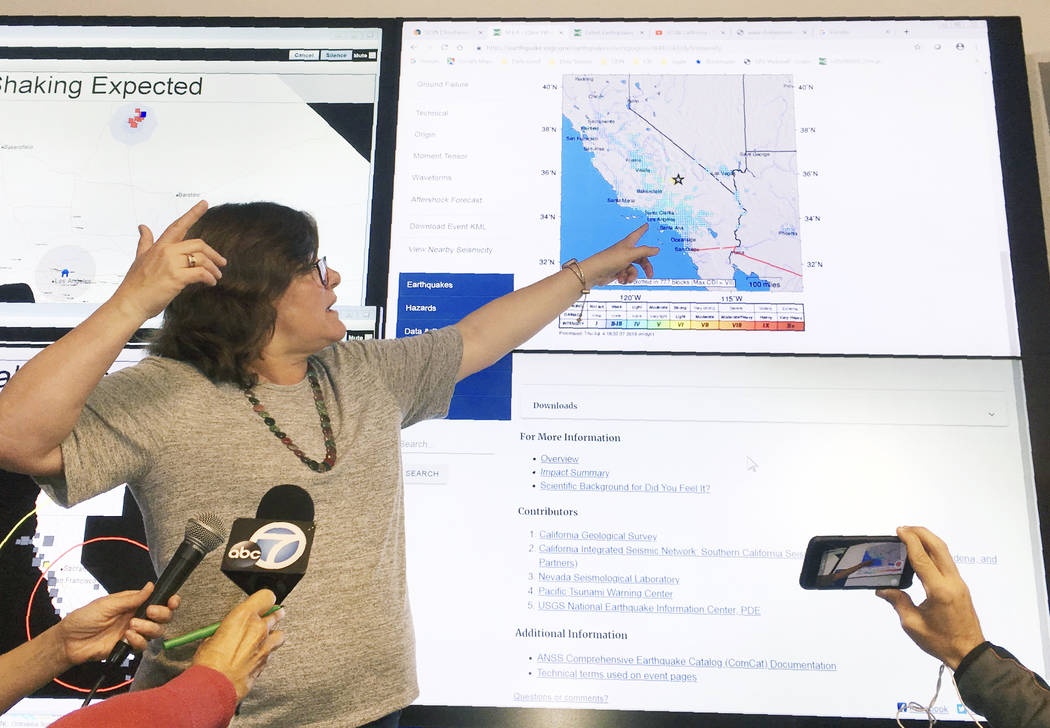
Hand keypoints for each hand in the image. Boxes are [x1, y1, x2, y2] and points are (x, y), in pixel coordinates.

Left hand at [56, 582, 179, 667]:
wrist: (69, 642)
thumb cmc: (83, 619)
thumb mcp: (107, 604)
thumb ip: (131, 598)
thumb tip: (151, 586)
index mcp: (132, 603)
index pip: (157, 600)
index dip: (169, 600)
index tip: (172, 600)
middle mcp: (136, 616)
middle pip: (163, 616)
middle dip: (162, 613)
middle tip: (150, 612)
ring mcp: (134, 632)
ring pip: (156, 631)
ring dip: (148, 628)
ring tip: (131, 626)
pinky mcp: (128, 647)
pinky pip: (144, 645)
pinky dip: (138, 641)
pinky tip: (127, 637)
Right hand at [110, 200, 227, 321]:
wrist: (129, 303)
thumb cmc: (135, 285)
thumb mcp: (139, 258)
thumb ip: (145, 242)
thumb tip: (142, 226)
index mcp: (159, 246)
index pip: (178, 225)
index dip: (193, 213)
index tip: (205, 203)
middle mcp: (166, 251)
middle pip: (198, 244)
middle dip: (213, 253)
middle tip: (222, 263)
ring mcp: (171, 264)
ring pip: (201, 258)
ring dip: (214, 268)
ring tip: (216, 276)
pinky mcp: (176, 278)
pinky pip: (200, 273)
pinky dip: (209, 277)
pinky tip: (211, 282)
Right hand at [192, 589, 285, 700]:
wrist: (214, 687)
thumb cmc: (209, 663)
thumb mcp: (211, 637)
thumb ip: (228, 628)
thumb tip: (230, 629)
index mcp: (243, 616)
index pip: (267, 596)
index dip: (264, 600)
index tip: (262, 603)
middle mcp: (258, 628)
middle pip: (276, 613)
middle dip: (271, 615)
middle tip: (264, 618)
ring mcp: (265, 645)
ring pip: (279, 633)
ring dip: (273, 634)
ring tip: (263, 637)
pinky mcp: (267, 660)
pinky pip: (273, 650)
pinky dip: (267, 651)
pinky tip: (257, 654)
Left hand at [580, 223, 658, 286]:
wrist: (596, 272)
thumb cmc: (611, 259)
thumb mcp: (631, 254)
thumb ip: (645, 251)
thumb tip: (657, 249)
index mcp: (628, 243)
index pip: (637, 234)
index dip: (642, 229)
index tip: (646, 224)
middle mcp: (625, 251)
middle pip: (641, 257)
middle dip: (646, 267)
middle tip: (649, 275)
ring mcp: (622, 262)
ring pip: (634, 269)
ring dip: (632, 275)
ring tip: (627, 279)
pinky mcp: (618, 271)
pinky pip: (627, 275)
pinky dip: (626, 278)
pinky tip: (620, 280)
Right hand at [876, 526, 984, 668]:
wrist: (969, 652)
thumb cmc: (941, 642)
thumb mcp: (913, 624)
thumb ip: (898, 602)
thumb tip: (883, 590)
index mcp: (939, 591)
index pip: (922, 558)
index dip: (909, 541)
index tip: (899, 530)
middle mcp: (951, 583)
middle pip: (938, 548)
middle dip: (921, 533)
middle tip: (903, 529)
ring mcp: (959, 583)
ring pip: (945, 553)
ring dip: (928, 540)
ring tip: (911, 536)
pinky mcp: (960, 587)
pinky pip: (946, 562)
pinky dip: (934, 551)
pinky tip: (922, 553)